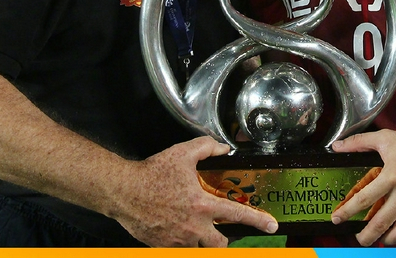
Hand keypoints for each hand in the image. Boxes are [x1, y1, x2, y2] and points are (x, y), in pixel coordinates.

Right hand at [110, 136, 277, 246]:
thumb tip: (223, 150)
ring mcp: (178, 240)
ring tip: (198, 230)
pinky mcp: (163, 246)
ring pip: (200, 250)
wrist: (124, 191)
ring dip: (203, 242)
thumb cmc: (152, 173)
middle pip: (220, 244)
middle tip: (222, 231)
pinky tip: (177, 230)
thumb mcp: (183, 153)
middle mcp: (194, 227)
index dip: (258, 221)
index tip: (271, 226)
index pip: (237, 214)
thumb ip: (207, 148)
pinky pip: (180, 251)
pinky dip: (183, 244)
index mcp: (202, 204)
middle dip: (225, 240)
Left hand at [331, 128, 395, 245]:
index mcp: (392, 174)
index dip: (348, 211)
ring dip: (386, 239)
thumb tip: (337, 146)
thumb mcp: (384, 137)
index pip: (365, 198)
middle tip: (358, 238)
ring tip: (377, 239)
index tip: (337, 218)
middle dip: (366, 235)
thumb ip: (358, 142)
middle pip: (381, 222)